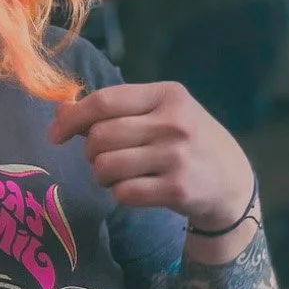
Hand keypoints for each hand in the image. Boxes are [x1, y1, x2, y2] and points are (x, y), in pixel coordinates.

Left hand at [50, 82, 254, 232]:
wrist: (231, 181)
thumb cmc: (188, 141)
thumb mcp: (161, 113)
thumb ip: (115, 109)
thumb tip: (60, 109)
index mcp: (167, 95)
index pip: (104, 101)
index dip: (72, 118)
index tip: (56, 135)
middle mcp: (173, 122)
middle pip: (100, 136)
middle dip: (90, 152)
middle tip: (103, 158)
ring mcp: (177, 156)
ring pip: (106, 167)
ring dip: (102, 176)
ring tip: (120, 175)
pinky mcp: (177, 189)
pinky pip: (123, 192)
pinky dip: (121, 193)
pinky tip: (138, 189)